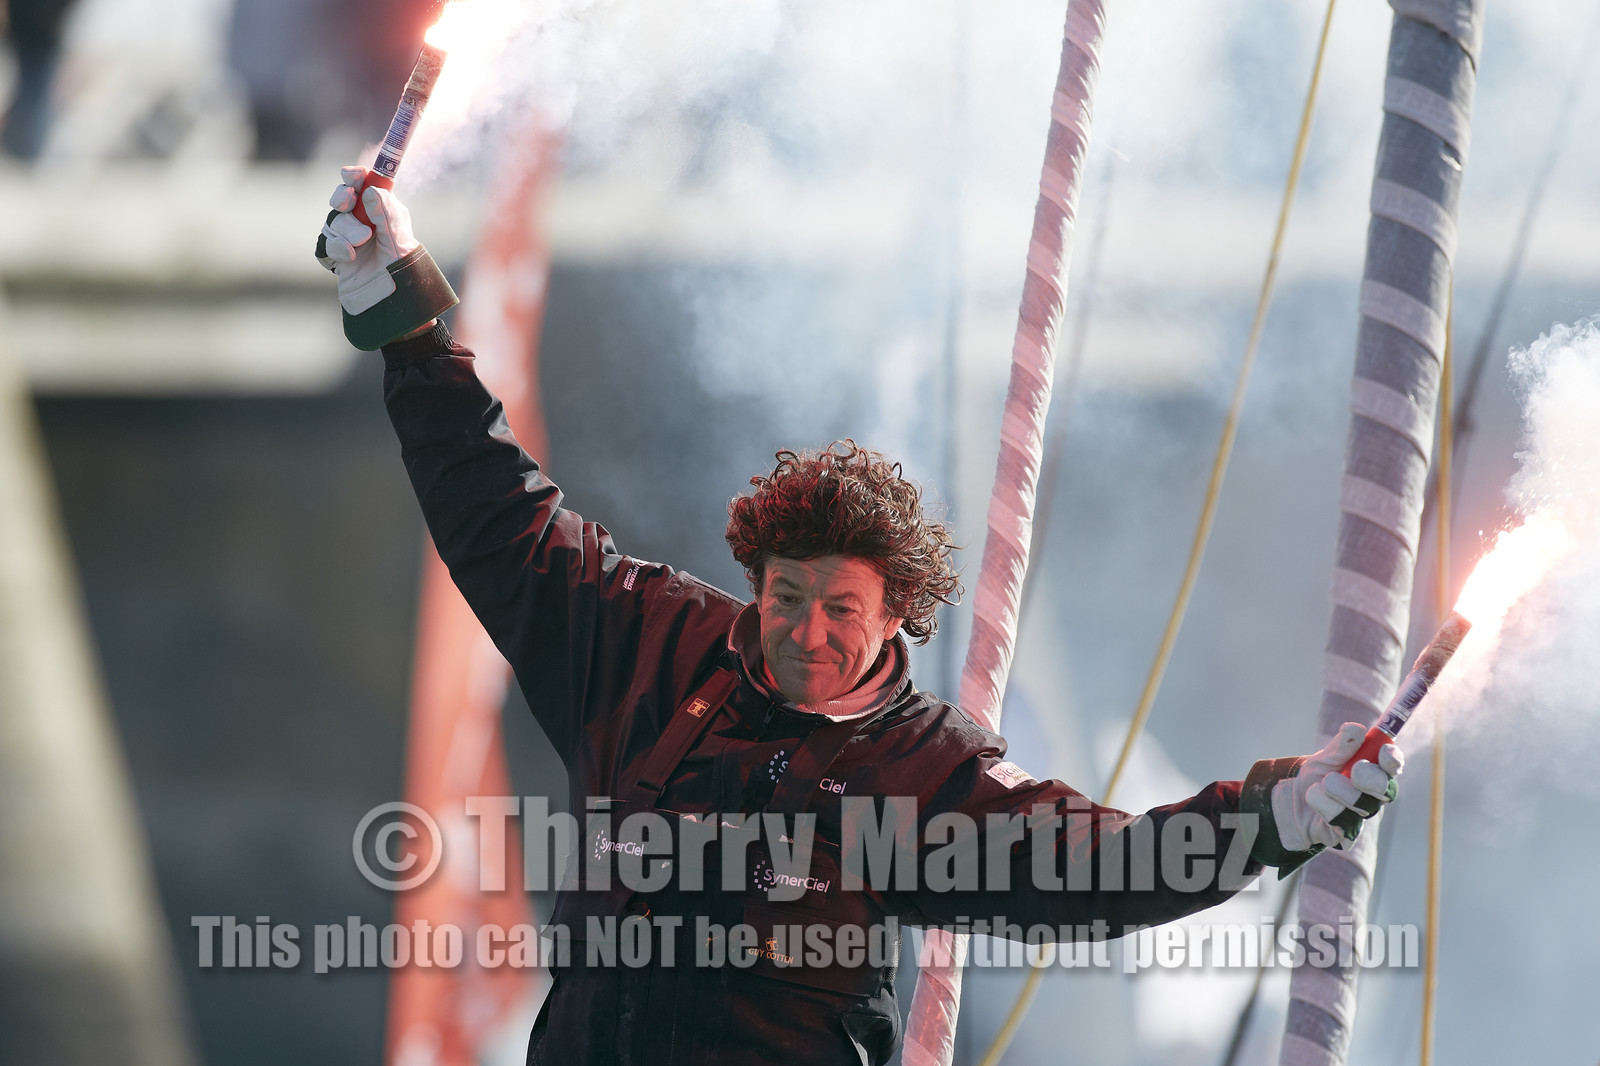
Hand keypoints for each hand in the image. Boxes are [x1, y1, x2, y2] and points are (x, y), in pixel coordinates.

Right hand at [316, 166, 421, 314]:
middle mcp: (363, 222)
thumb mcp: (399, 240)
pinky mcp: (336, 256)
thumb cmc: (403, 270)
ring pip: (334, 221)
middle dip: (342, 197)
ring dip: (346, 229)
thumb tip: (371, 191)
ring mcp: (347, 238)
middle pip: (342, 198)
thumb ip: (386, 214)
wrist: (393, 302)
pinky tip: (348, 256)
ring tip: (361, 244)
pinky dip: (335, 247)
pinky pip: (325, 243)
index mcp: (381, 212)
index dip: (355, 176)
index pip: (364, 185)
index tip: (353, 175)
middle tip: (348, 202)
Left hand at [1272, 722, 1402, 851]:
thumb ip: (1341, 745)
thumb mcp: (1325, 757)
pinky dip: (1321, 802)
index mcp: (1374, 772)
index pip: (1393, 766)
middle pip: (1386, 790)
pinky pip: (1339, 818)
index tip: (1385, 750)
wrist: (1291, 802)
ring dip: (1336, 788)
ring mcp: (1362, 816)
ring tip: (1323, 783)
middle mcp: (1374, 796)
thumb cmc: (1316, 777)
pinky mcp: (1348, 834)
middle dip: (1370, 778)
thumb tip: (1355, 729)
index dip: (1393, 759)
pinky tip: (1314, 798)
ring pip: (1360, 804)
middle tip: (1356, 770)